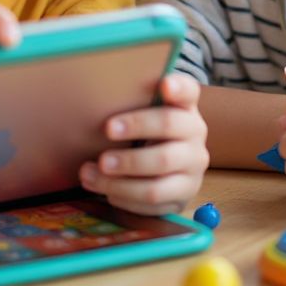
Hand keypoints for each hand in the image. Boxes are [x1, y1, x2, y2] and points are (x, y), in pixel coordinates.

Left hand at [78, 74, 209, 216]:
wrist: (172, 171)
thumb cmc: (148, 134)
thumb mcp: (146, 115)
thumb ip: (133, 103)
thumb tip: (95, 98)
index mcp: (185, 107)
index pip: (188, 91)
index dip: (178, 87)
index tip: (164, 84)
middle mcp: (196, 134)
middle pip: (169, 125)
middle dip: (136, 127)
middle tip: (107, 130)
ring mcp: (193, 167)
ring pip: (159, 169)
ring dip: (121, 176)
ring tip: (90, 172)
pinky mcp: (184, 195)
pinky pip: (154, 201)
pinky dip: (126, 197)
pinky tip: (107, 191)